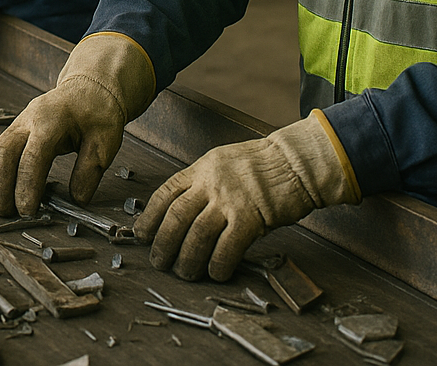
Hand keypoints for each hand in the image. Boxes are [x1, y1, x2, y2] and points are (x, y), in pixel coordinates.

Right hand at [0, 32, 155, 216]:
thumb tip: (77, 200)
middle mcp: (30, 119)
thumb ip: (90, 170)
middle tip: (8, 214)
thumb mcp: (106, 140)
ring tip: (1, 207)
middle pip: (4, 153)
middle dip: (2, 187)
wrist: (90, 87)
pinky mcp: (17, 128)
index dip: (27, 186)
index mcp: (52, 120)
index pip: (33, 157)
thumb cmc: (98, 112)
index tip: (27, 211)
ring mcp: (20, 122)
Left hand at [133, 113, 360, 281]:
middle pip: (176, 217)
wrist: (295, 163)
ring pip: (197, 234)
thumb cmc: (262, 165)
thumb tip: (184, 212)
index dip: (150, 217)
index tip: (142, 234)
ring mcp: (230, 199)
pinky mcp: (251, 217)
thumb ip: (204, 183)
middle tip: (159, 262)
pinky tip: (215, 273)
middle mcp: (211, 182)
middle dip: (163, 243)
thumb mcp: (223, 163)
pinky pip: (227, 247)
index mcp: (201, 168)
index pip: (166, 193)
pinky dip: (218, 264)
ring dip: (188, 259)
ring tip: (185, 273)